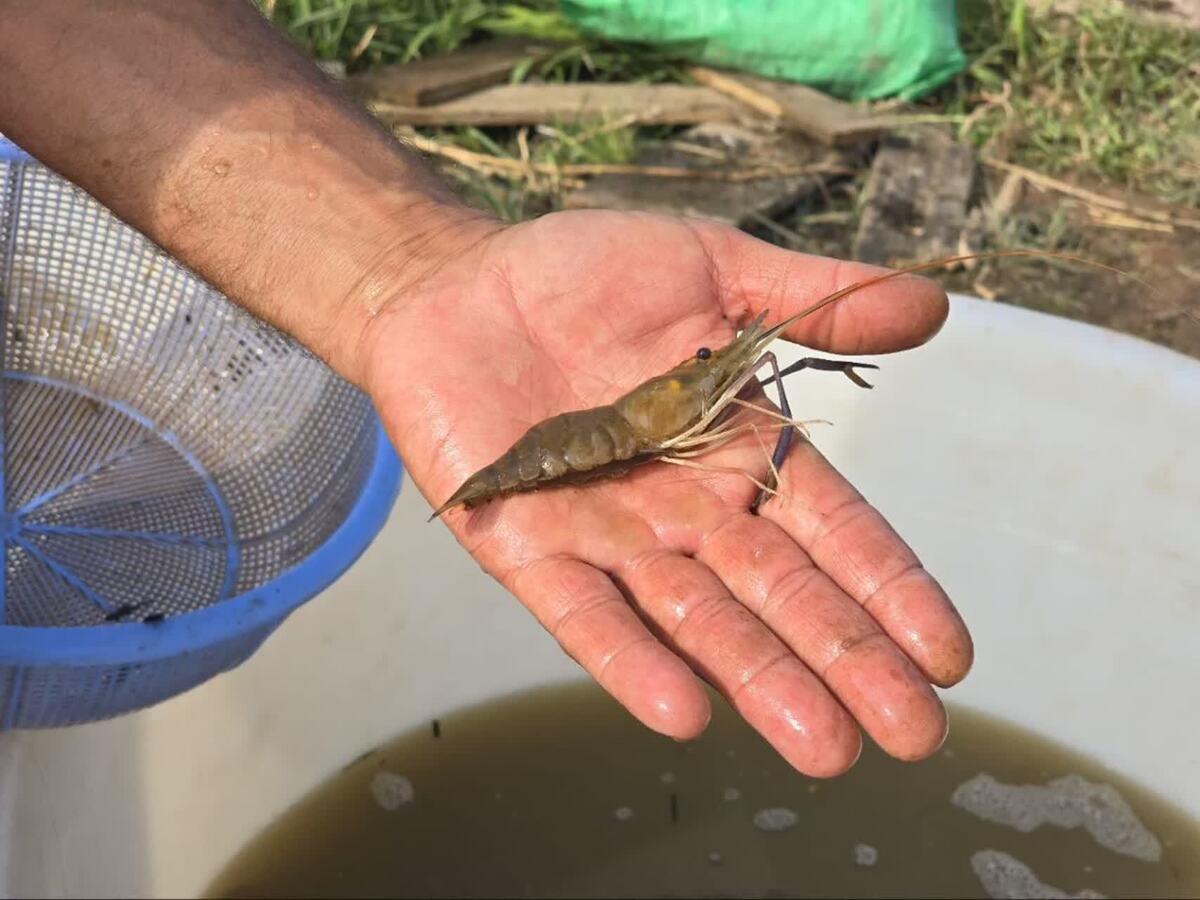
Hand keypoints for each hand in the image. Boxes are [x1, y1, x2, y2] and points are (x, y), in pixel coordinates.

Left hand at [363, 209, 971, 776]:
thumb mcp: (710, 269)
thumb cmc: (582, 274)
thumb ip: (812, 297)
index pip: (833, 531)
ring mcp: (610, 538)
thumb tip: (933, 307)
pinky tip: (683, 712)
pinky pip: (584, 615)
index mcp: (739, 450)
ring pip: (697, 622)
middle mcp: (687, 511)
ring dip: (759, 681)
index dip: (889, 588)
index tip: (949, 654)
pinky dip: (629, 660)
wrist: (454, 284)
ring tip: (826, 748)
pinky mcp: (529, 549)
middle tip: (914, 734)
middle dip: (846, 661)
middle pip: (780, 595)